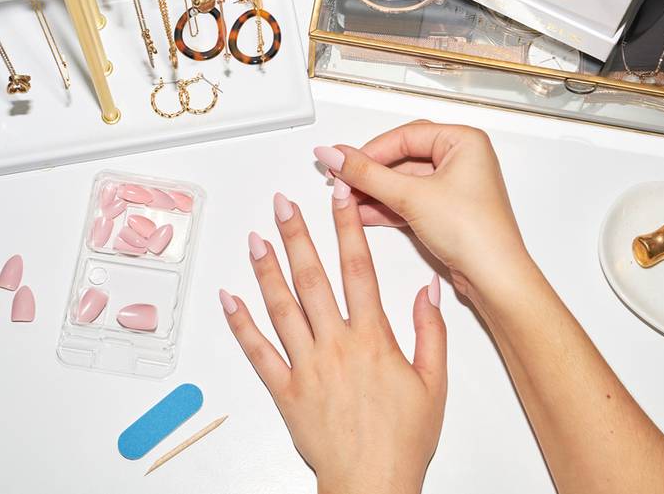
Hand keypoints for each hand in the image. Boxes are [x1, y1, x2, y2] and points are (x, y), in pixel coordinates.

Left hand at [219, 192, 446, 493]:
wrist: (373, 483)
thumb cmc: (403, 438)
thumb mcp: (434, 382)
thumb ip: (431, 331)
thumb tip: (428, 290)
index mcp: (372, 339)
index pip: (358, 269)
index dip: (347, 228)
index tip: (339, 198)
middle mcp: (335, 345)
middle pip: (312, 278)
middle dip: (298, 235)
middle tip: (284, 204)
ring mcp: (306, 366)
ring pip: (281, 307)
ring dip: (267, 269)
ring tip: (256, 237)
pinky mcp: (285, 390)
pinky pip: (258, 352)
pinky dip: (241, 324)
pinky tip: (229, 299)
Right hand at [314, 121, 530, 301]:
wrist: (494, 277)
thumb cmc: (477, 233)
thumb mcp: (412, 196)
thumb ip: (367, 174)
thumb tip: (336, 154)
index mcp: (464, 142)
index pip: (404, 136)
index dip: (368, 150)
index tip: (340, 160)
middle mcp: (462, 160)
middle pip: (402, 157)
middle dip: (370, 172)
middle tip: (340, 178)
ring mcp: (454, 187)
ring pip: (403, 182)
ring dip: (374, 191)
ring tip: (346, 197)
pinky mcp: (446, 211)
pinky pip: (409, 201)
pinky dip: (386, 206)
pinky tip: (362, 212)